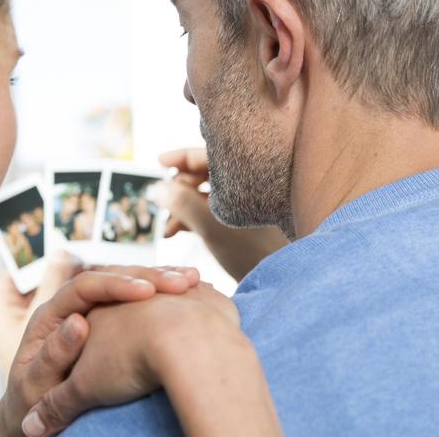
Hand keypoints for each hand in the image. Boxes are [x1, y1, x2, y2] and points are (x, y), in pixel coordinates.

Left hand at [0, 264, 199, 436]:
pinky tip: (196, 290)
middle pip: (115, 277)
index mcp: (51, 315)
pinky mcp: (116, 320)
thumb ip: (58, 352)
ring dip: (165, 279)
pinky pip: (148, 296)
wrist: (19, 415)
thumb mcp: (39, 382)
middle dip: (149, 276)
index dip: (115, 284)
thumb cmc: (29, 399)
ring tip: (193, 281)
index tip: (146, 290)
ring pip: (135, 282)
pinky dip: (171, 292)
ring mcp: (98, 312)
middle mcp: (76, 309)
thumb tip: (78, 322)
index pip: (85, 285)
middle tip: (182, 282)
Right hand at [159, 148, 288, 280]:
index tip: (159, 162)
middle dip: (179, 189)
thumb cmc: (252, 253)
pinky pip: (213, 212)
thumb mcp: (211, 227)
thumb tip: (156, 187)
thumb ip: (183, 204)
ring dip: (183, 208)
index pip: (210, 155)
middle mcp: (249, 186)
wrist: (281, 282)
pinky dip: (194, 219)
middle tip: (162, 204)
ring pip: (207, 197)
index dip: (182, 157)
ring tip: (166, 229)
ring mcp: (247, 206)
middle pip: (206, 176)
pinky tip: (175, 232)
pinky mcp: (244, 224)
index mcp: (248, 176)